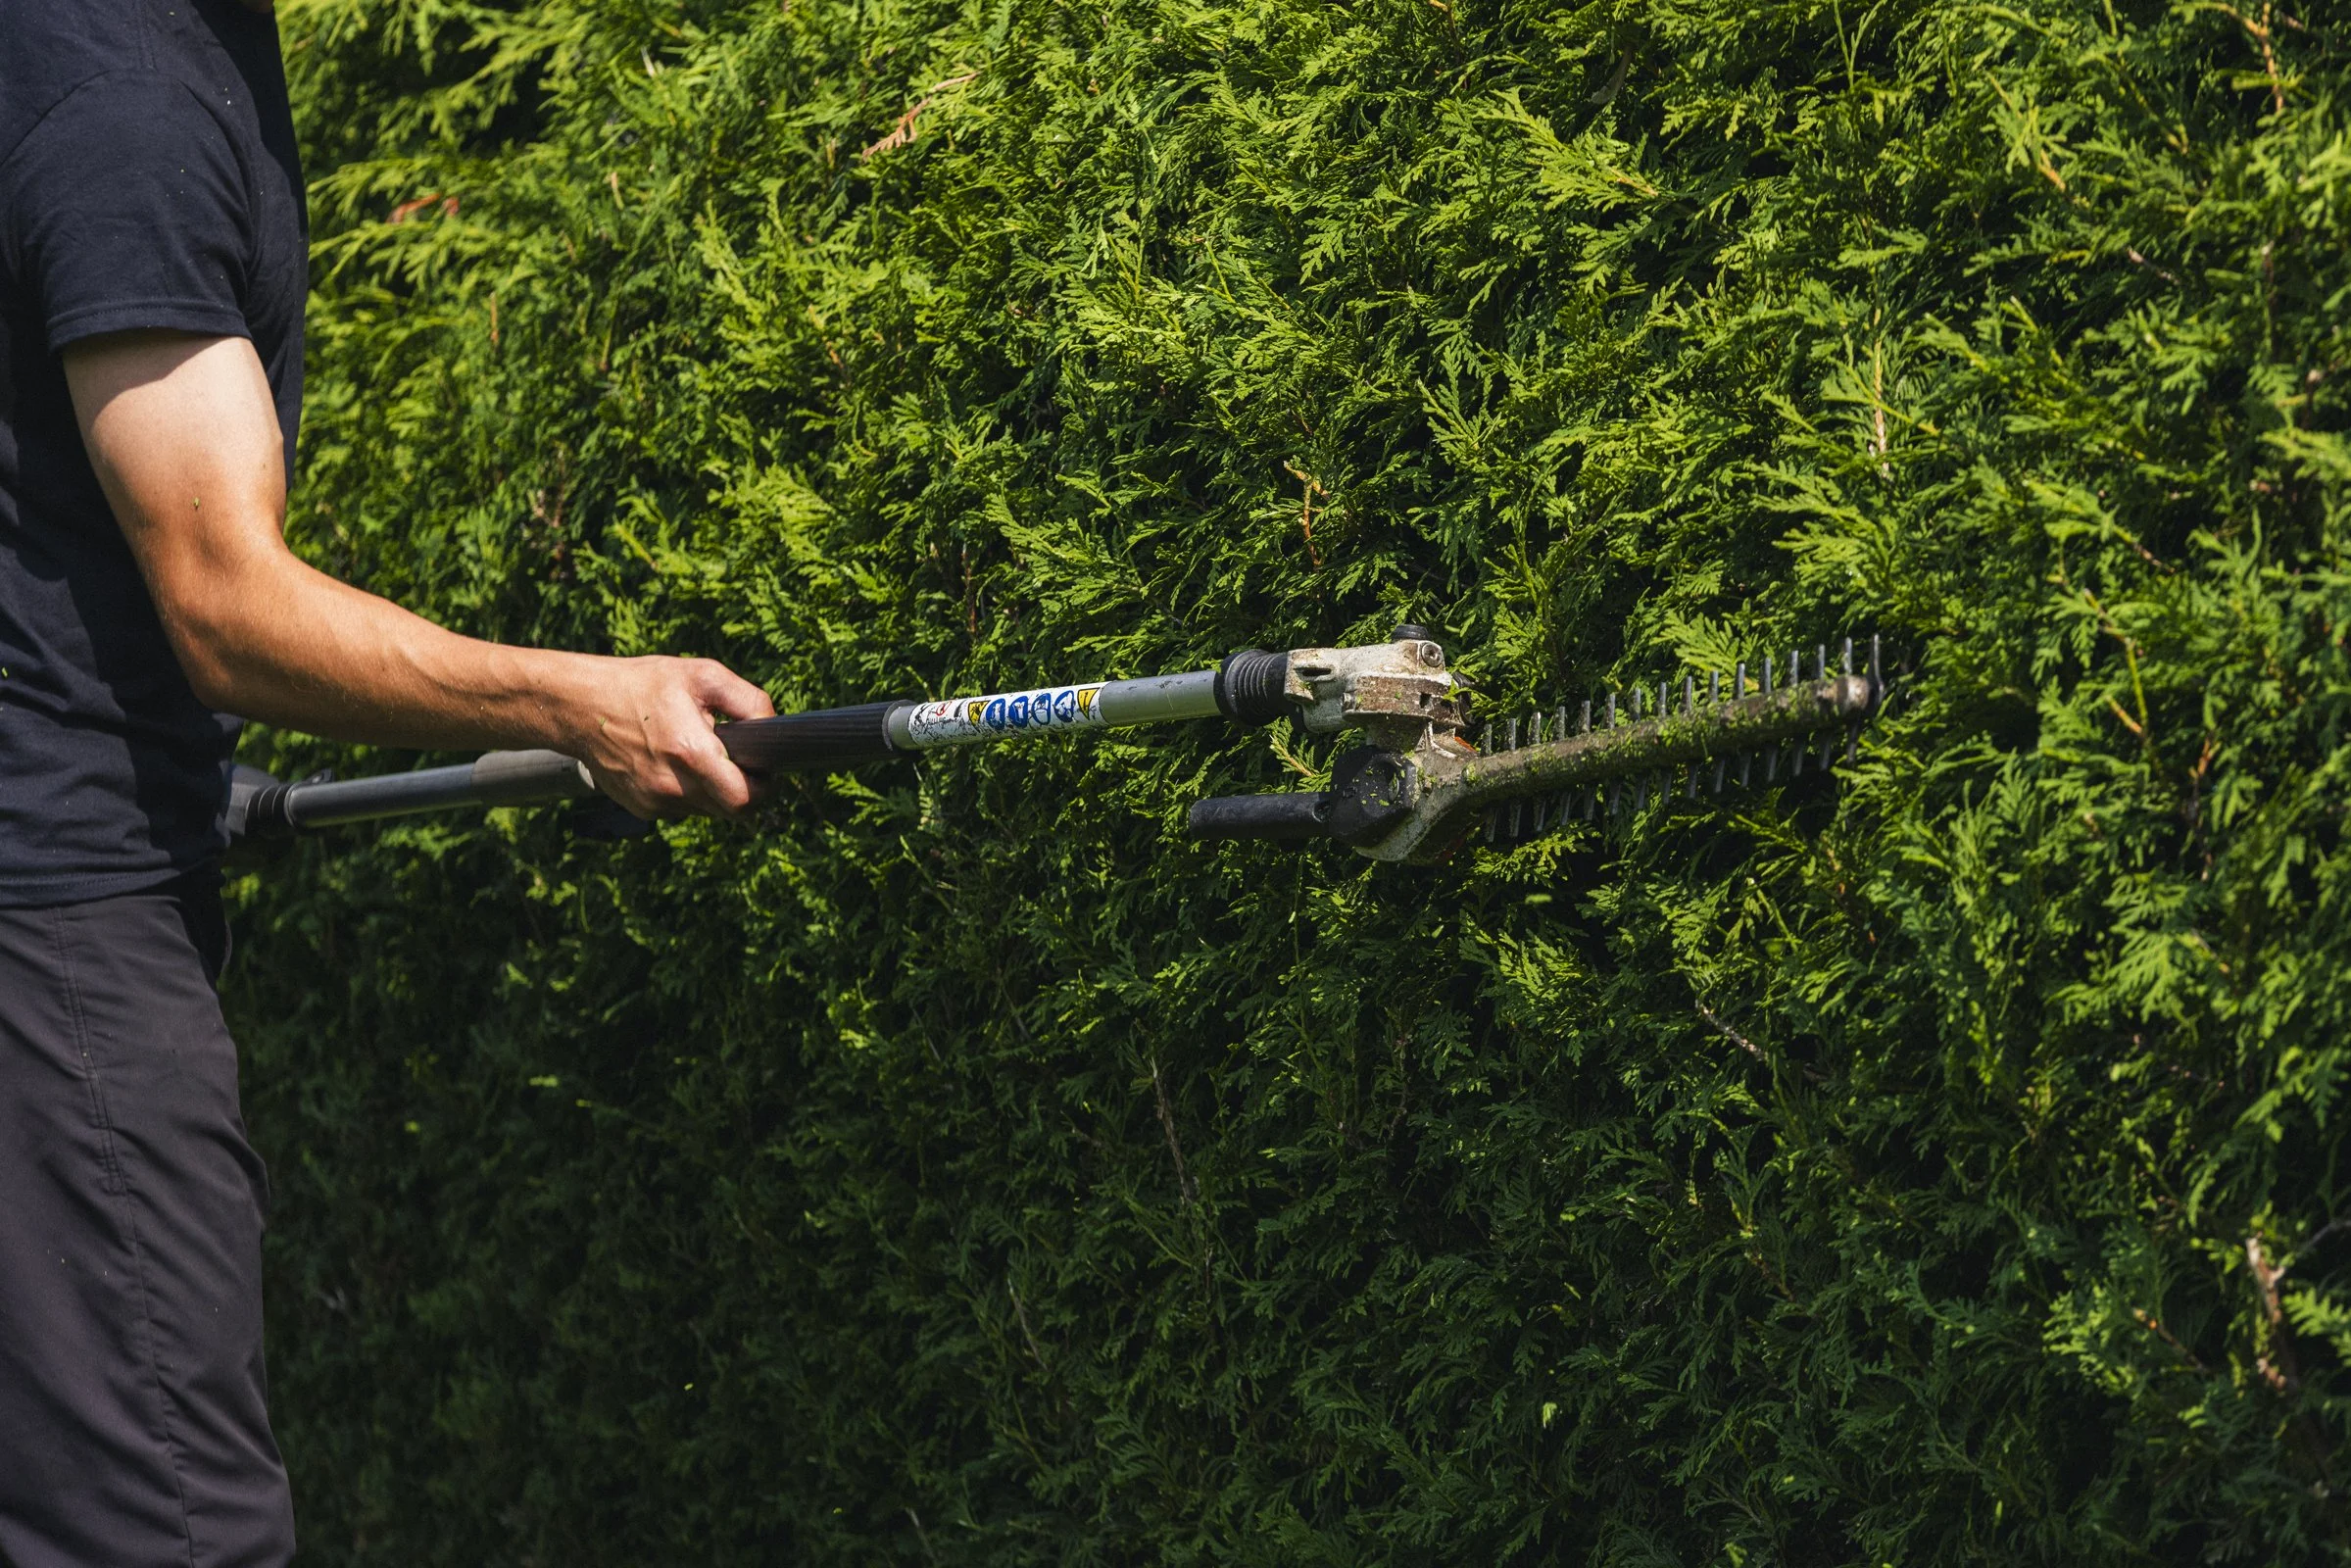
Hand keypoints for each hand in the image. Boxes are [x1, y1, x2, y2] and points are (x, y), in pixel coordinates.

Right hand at [557, 656, 775, 819]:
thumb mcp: (701, 675)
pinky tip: (672, 762)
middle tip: (738, 762)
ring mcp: (654, 802)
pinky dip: (688, 792)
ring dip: (713, 790)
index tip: (763, 768)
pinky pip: (682, 809)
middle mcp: (672, 787)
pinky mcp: (641, 809)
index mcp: (691, 753)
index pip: (745, 800)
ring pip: (707, 811)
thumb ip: (748, 701)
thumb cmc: (642, 685)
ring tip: (696, 753)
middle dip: (743, 790)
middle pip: (731, 811)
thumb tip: (773, 728)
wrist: (579, 706)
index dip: (763, 787)